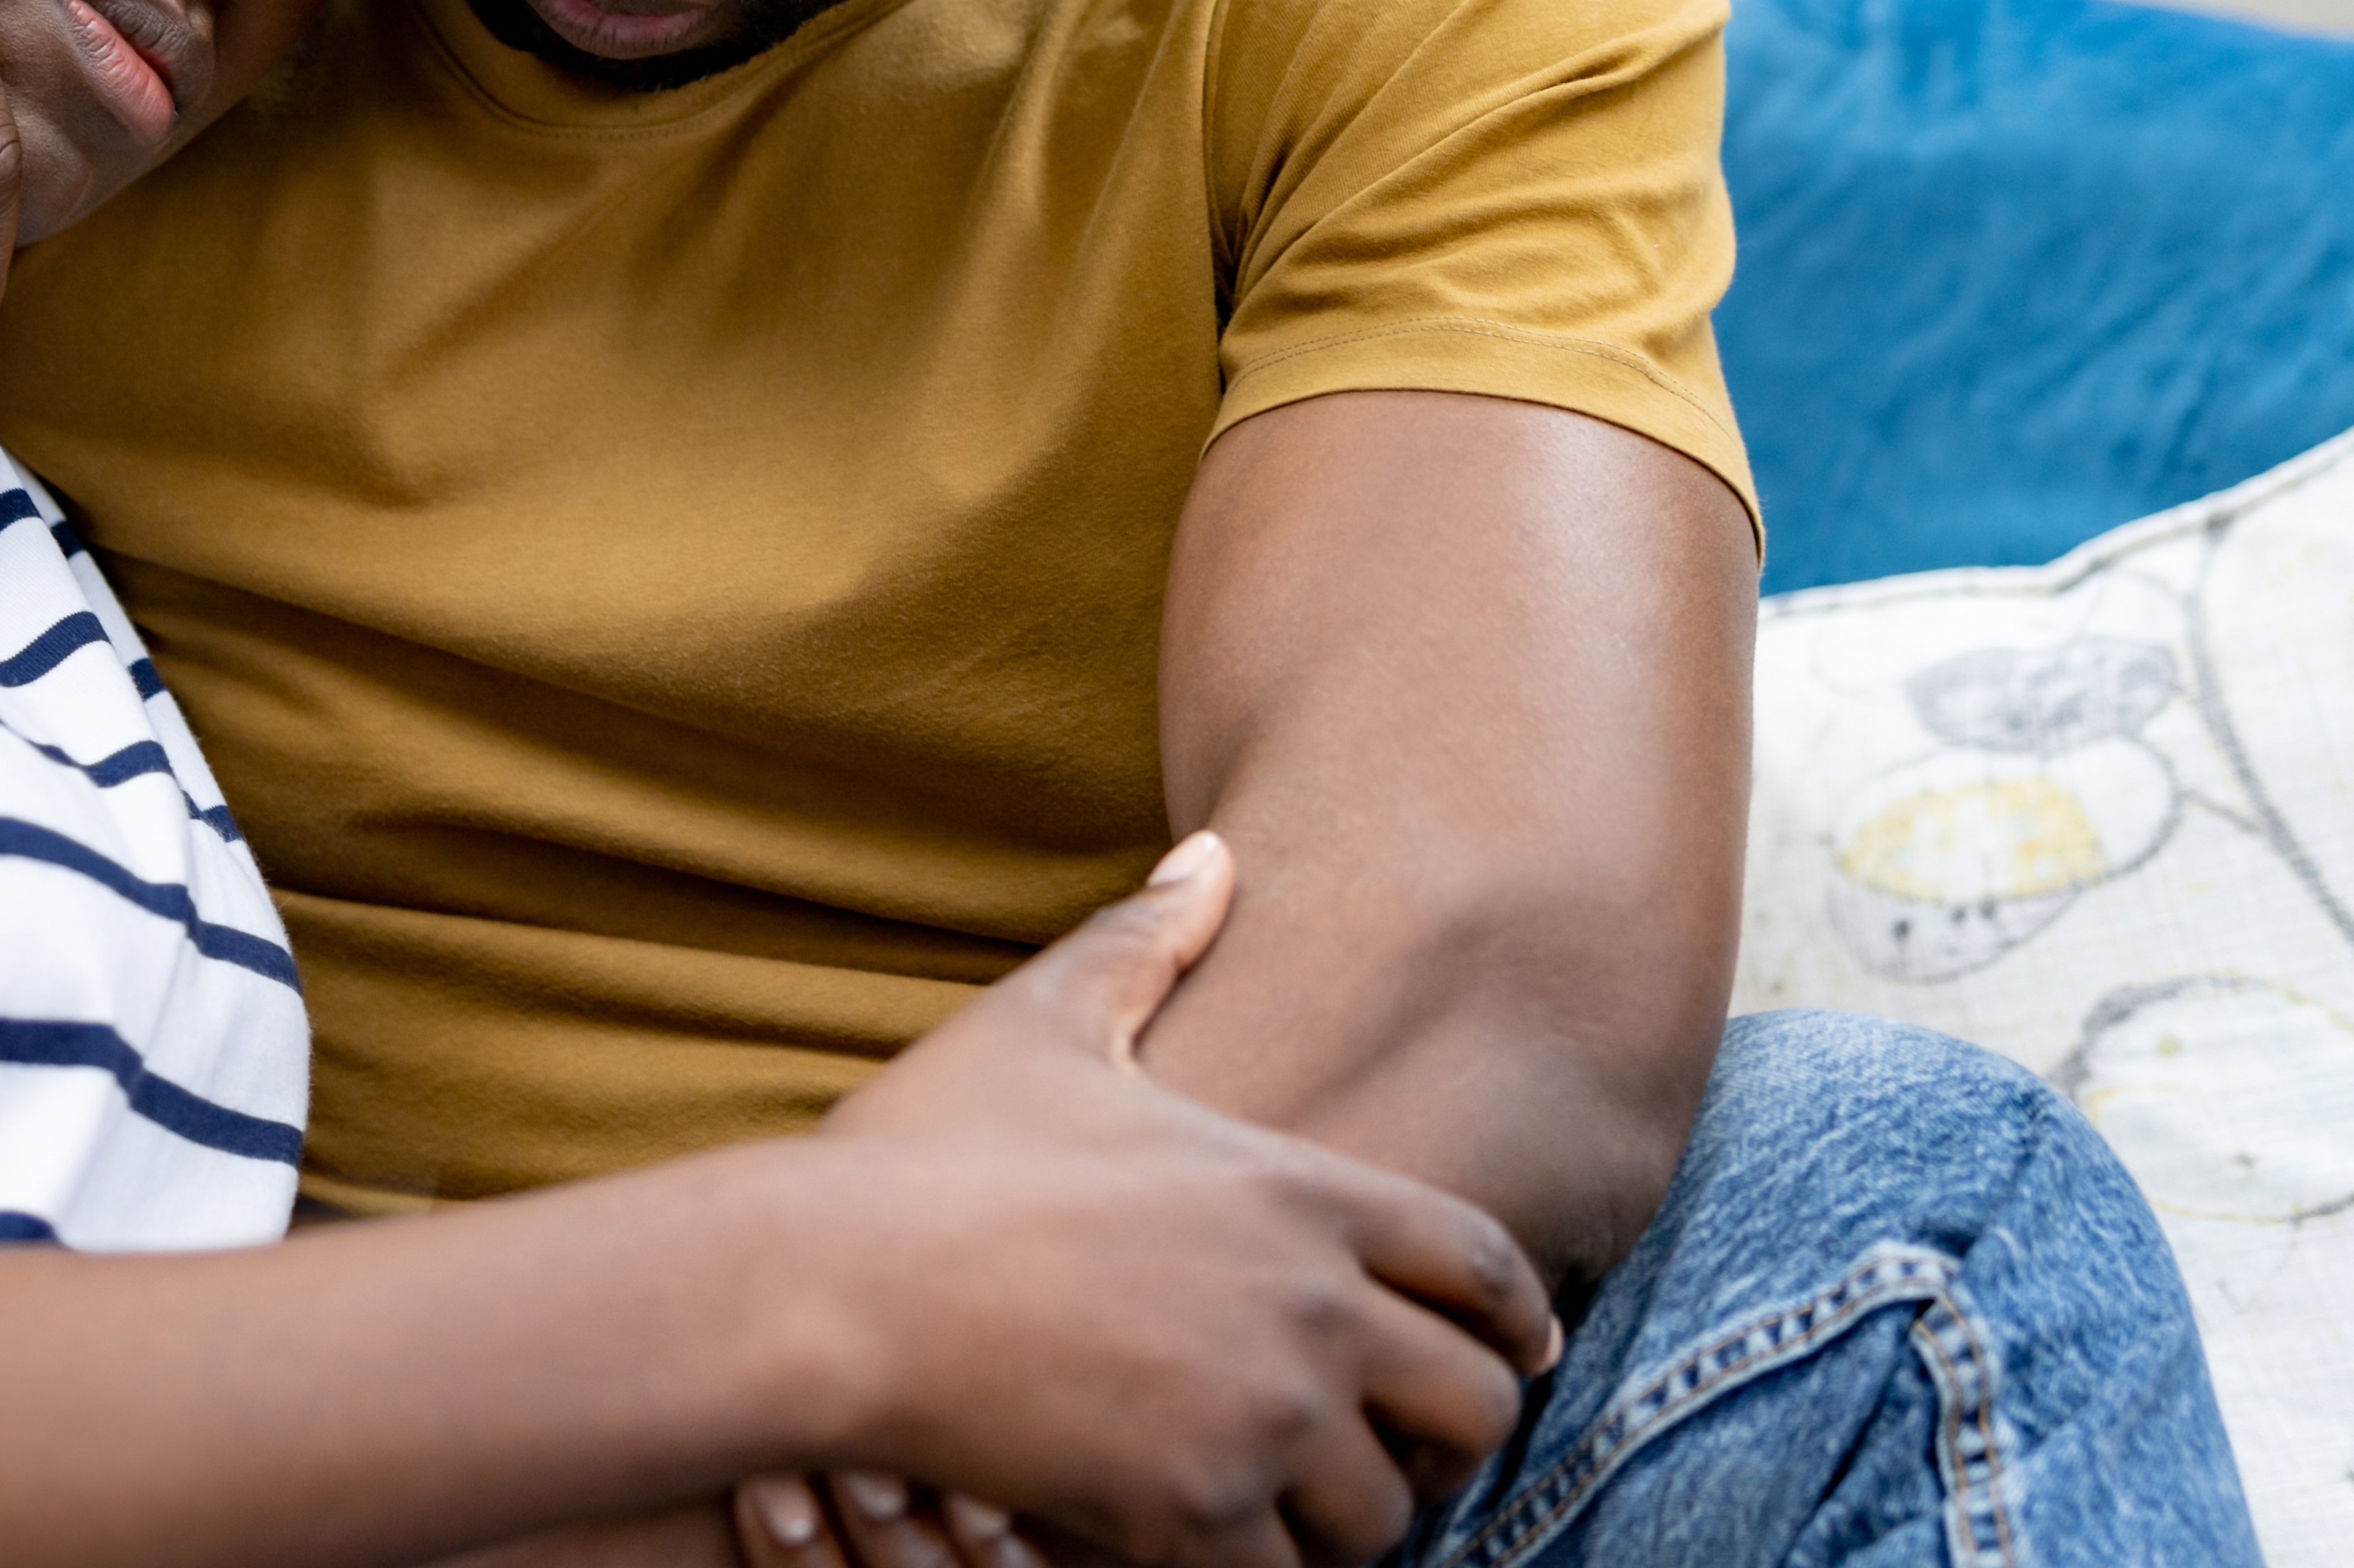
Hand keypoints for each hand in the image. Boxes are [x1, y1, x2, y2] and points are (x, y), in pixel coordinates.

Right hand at [771, 836, 1553, 1567]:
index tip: (1519, 1350)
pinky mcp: (1192, 1511)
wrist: (835, 1285)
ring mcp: (1257, 1416)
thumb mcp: (1043, 1023)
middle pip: (1475, 1403)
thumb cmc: (928, 1154)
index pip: (1479, 1260)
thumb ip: (1144, 943)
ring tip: (1297, 1510)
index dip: (1516, 1314)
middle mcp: (1305, 1306)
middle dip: (1450, 1438)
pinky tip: (1213, 1547)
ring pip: (1387, 1514)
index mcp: (1290, 1190)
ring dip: (1352, 1520)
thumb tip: (1211, 854)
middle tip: (1399, 1452)